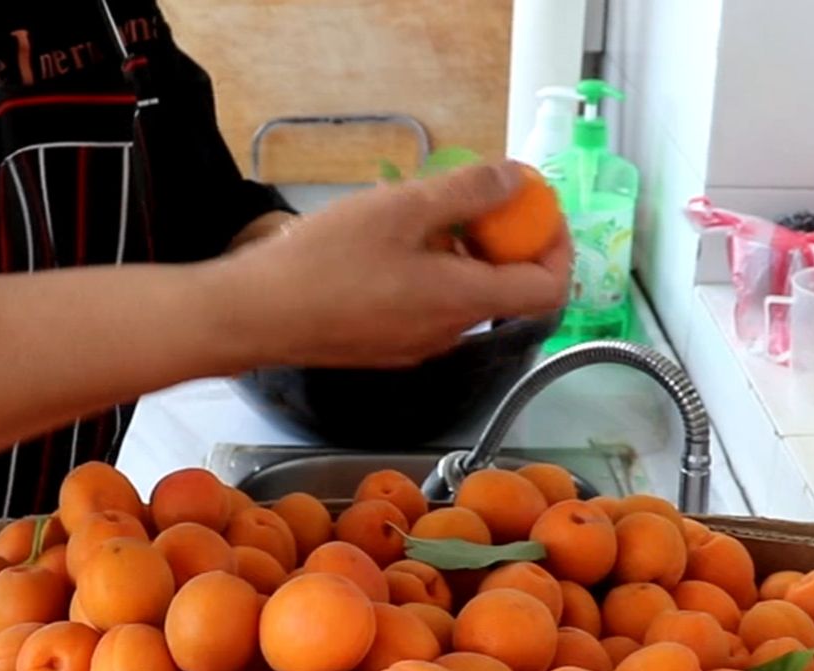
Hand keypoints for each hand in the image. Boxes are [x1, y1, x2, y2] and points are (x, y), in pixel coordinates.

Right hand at [213, 163, 572, 369]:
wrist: (256, 317)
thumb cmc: (325, 262)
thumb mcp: (401, 209)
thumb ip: (466, 193)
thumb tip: (515, 179)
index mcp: (464, 301)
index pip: (548, 288)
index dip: (558, 246)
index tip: (540, 209)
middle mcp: (450, 333)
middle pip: (507, 290)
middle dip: (505, 240)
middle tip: (475, 198)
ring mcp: (418, 345)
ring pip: (465, 296)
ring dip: (463, 254)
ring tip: (422, 214)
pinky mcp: (388, 347)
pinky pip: (430, 307)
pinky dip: (432, 273)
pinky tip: (390, 245)